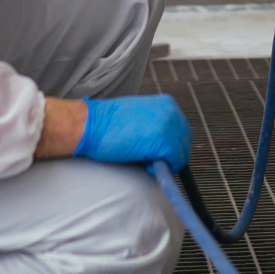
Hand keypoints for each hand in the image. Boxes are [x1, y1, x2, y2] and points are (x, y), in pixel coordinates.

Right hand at [73, 94, 191, 171]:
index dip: (172, 146)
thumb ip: (156, 126)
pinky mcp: (163, 142)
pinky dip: (162, 169)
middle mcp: (171, 112)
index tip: (160, 155)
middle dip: (171, 155)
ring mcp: (169, 126)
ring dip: (165, 162)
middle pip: (185, 143)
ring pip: (181, 154)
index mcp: (167, 104)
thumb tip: (167, 148)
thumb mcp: (140, 117)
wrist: (90, 124)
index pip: (182, 131)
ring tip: (144, 161)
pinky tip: (144, 164)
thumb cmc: (107, 124)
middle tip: (151, 161)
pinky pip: (174, 162)